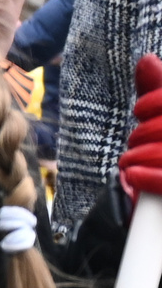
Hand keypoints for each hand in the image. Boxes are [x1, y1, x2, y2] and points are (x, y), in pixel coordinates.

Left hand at [123, 53, 161, 200]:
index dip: (158, 101)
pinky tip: (133, 176)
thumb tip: (147, 61)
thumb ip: (161, 92)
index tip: (140, 111)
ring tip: (129, 164)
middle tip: (133, 146)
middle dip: (145, 133)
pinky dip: (149, 178)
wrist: (161, 226)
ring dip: (139, 156)